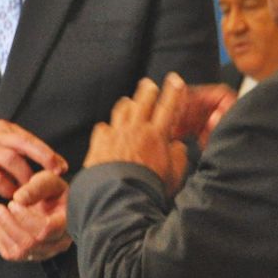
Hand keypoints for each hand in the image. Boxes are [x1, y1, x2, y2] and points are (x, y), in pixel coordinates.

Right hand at [0, 120, 65, 197]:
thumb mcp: (4, 148)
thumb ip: (26, 153)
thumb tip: (59, 166)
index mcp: (3, 129)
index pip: (29, 138)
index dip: (47, 153)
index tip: (62, 168)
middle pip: (21, 144)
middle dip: (41, 158)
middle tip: (54, 175)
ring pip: (10, 160)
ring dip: (24, 177)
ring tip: (30, 189)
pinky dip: (8, 189)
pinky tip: (13, 196)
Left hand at [0, 168, 71, 261]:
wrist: (56, 206)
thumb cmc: (55, 194)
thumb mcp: (50, 181)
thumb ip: (36, 187)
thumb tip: (19, 199)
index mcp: (68, 223)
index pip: (46, 229)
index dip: (25, 218)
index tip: (13, 203)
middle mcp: (59, 242)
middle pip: (31, 243)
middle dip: (8, 224)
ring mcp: (45, 252)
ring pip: (20, 252)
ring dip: (3, 232)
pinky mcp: (31, 256)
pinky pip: (12, 255)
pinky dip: (1, 239)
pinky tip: (0, 224)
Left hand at [83, 76, 202, 195]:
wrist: (119, 197)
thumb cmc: (150, 188)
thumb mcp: (175, 174)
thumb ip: (178, 156)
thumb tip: (176, 145)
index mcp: (156, 135)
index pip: (168, 107)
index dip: (173, 92)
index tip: (175, 80)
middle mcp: (135, 129)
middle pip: (142, 101)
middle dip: (147, 90)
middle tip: (149, 85)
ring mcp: (115, 135)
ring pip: (121, 110)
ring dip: (127, 104)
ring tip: (128, 102)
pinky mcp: (98, 145)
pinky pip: (102, 128)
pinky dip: (107, 127)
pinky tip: (108, 129)